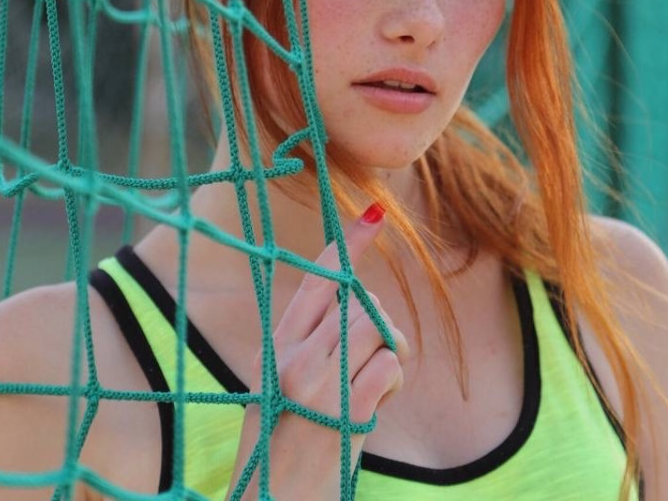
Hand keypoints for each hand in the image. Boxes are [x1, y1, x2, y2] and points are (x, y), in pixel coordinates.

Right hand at [228, 204, 409, 499]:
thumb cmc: (282, 454)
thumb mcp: (281, 389)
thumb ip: (310, 348)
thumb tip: (355, 314)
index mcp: (276, 347)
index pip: (317, 279)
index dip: (348, 244)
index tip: (374, 213)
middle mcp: (293, 357)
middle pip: (358, 302)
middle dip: (379, 326)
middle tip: (375, 363)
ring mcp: (317, 384)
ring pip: (377, 330)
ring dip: (388, 358)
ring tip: (370, 394)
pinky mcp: (344, 412)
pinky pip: (388, 369)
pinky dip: (391, 387)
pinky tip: (371, 413)